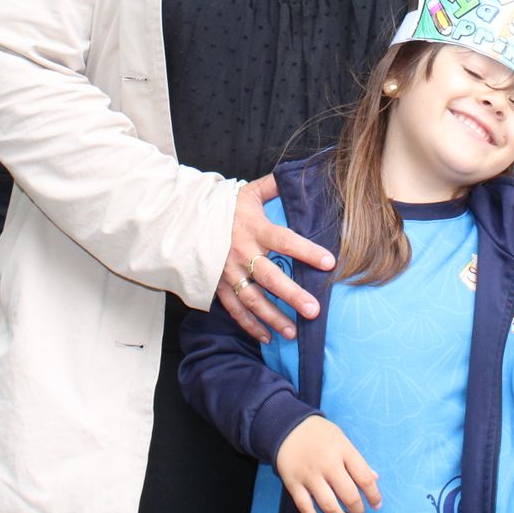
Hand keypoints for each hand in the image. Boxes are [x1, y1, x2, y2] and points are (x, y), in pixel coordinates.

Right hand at [217, 175, 334, 342]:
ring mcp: (228, 272)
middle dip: (292, 296)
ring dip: (273, 318)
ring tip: (293, 333)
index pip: (285, 241)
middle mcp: (242, 252)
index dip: (307, 251)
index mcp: (254, 228)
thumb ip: (274, 186)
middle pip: (270, 277)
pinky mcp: (217, 285)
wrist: (183, 219)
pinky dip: (249, 325)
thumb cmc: (223, 206)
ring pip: (253, 299)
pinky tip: (266, 337)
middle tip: (313, 311)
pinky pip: (234, 309)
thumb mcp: (248, 192)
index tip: (330, 262)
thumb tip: (298, 175)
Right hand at [274, 416, 381, 512]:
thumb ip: (356, 460)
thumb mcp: (341, 439)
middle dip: (358, 509)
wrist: (286, 425)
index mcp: (342, 450)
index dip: (374, 495)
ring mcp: (309, 475)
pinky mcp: (293, 483)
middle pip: (349, 495)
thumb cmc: (318, 433)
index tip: (376, 504)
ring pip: (329, 505)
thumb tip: (374, 478)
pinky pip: (306, 509)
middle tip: (359, 512)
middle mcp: (327, 463)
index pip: (364, 478)